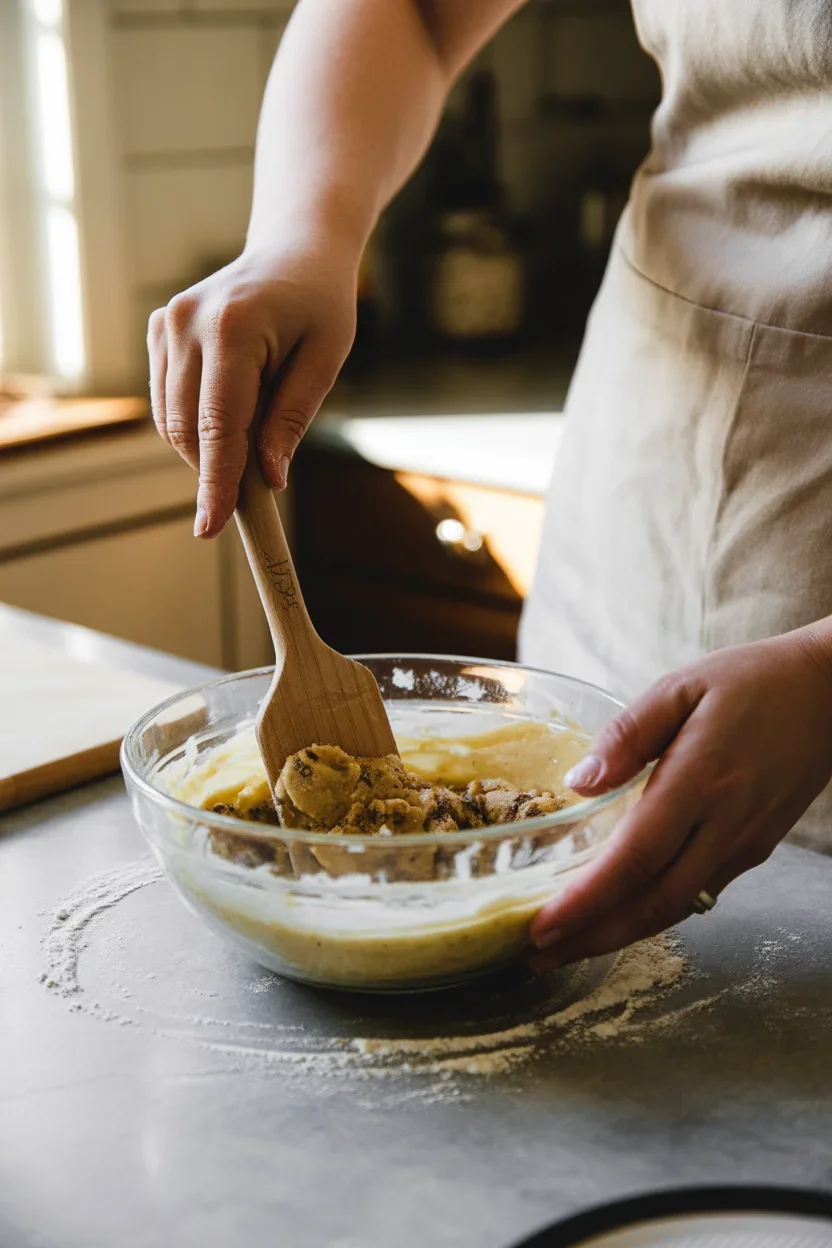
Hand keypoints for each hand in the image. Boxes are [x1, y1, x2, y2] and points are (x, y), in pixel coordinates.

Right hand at [147, 237, 357, 537]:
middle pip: (186, 429)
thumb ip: (292, 418)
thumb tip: (268, 478)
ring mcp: (166, 324)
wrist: (293, 249)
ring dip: (205, 448)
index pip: (217, 425)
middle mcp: (187, 324)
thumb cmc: (320, 304)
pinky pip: (167, 400)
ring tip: (253, 434)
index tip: (211, 528)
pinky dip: (194, 424)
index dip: (215, 483)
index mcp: (233, 328)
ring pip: (170, 420)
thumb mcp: (325, 360)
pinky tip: (231, 409)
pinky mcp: (158, 330)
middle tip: (253, 495)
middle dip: (215, 470)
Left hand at [530, 624, 831, 969]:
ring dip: (619, 935)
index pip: (636, 857)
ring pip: (676, 908)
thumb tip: (577, 783)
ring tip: (568, 947)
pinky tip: (619, 915)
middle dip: (592, 937)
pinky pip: (697, 893)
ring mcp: (744, 844)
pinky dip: (652, 914)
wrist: (831, 694)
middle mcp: (725, 825)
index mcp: (701, 780)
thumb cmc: (753, 682)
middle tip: (538, 956)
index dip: (587, 900)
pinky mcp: (754, 849)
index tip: (543, 925)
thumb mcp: (680, 687)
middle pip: (653, 903)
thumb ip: (626, 734)